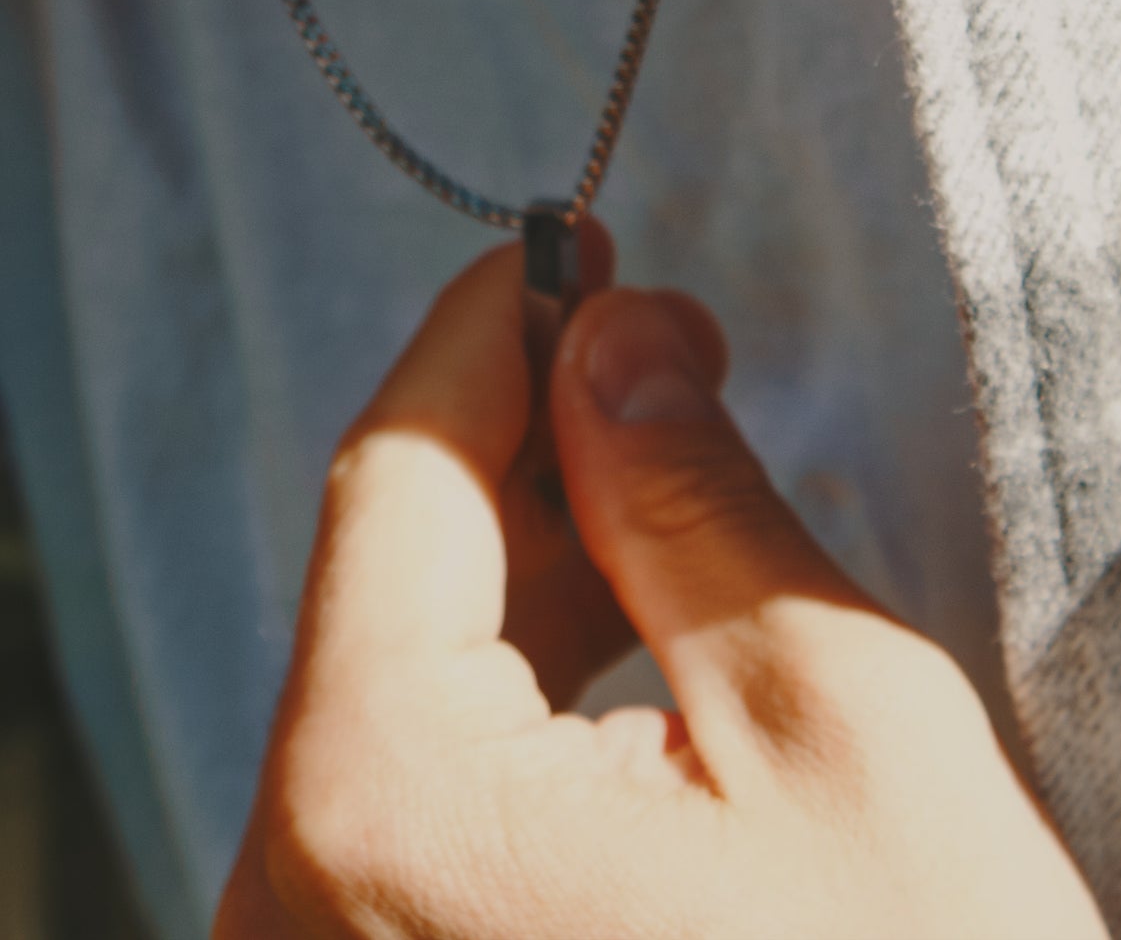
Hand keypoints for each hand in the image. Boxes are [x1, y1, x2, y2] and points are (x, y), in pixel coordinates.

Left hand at [216, 239, 1104, 938]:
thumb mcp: (829, 719)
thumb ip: (685, 496)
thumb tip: (613, 330)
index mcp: (377, 809)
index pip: (396, 479)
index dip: (489, 335)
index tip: (570, 245)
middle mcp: (291, 903)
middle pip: (389, 582)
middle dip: (525, 448)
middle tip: (658, 355)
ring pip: (403, 685)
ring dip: (530, 569)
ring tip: (667, 487)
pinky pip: (419, 793)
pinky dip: (517, 694)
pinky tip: (626, 640)